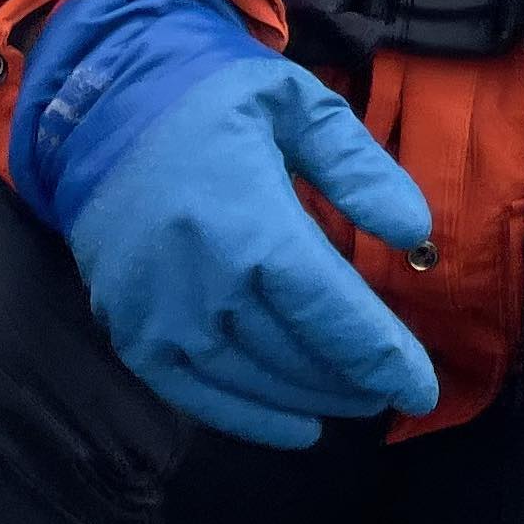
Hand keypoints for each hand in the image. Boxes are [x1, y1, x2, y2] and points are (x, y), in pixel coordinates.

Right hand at [9, 0, 438, 447]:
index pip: (330, 311)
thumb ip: (359, 169)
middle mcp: (202, 279)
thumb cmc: (213, 97)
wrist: (102, 100)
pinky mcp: (128, 330)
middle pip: (297, 354)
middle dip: (354, 378)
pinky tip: (296, 427)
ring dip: (311, 399)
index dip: (381, 356)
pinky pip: (194, 395)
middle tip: (393, 385)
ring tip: (355, 398)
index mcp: (249, 219)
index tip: (421, 387)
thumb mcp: (298, 106)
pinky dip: (249, 418)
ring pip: (253, 381)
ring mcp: (159, 313)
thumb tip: (414, 233)